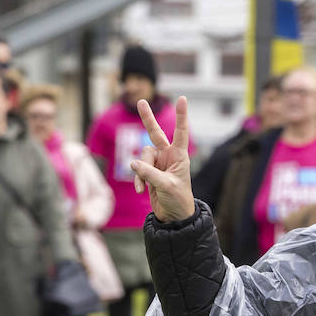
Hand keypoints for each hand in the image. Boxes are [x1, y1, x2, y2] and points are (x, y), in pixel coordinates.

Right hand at [129, 96, 194, 222]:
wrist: (173, 216)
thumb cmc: (178, 200)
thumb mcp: (166, 186)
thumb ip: (150, 173)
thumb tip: (132, 162)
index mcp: (179, 156)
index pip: (180, 132)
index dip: (181, 116)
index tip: (183, 99)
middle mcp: (168, 156)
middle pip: (155, 133)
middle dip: (147, 118)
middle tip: (141, 101)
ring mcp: (157, 163)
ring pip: (142, 156)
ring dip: (141, 171)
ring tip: (144, 186)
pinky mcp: (148, 172)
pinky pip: (137, 169)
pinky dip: (138, 179)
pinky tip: (141, 189)